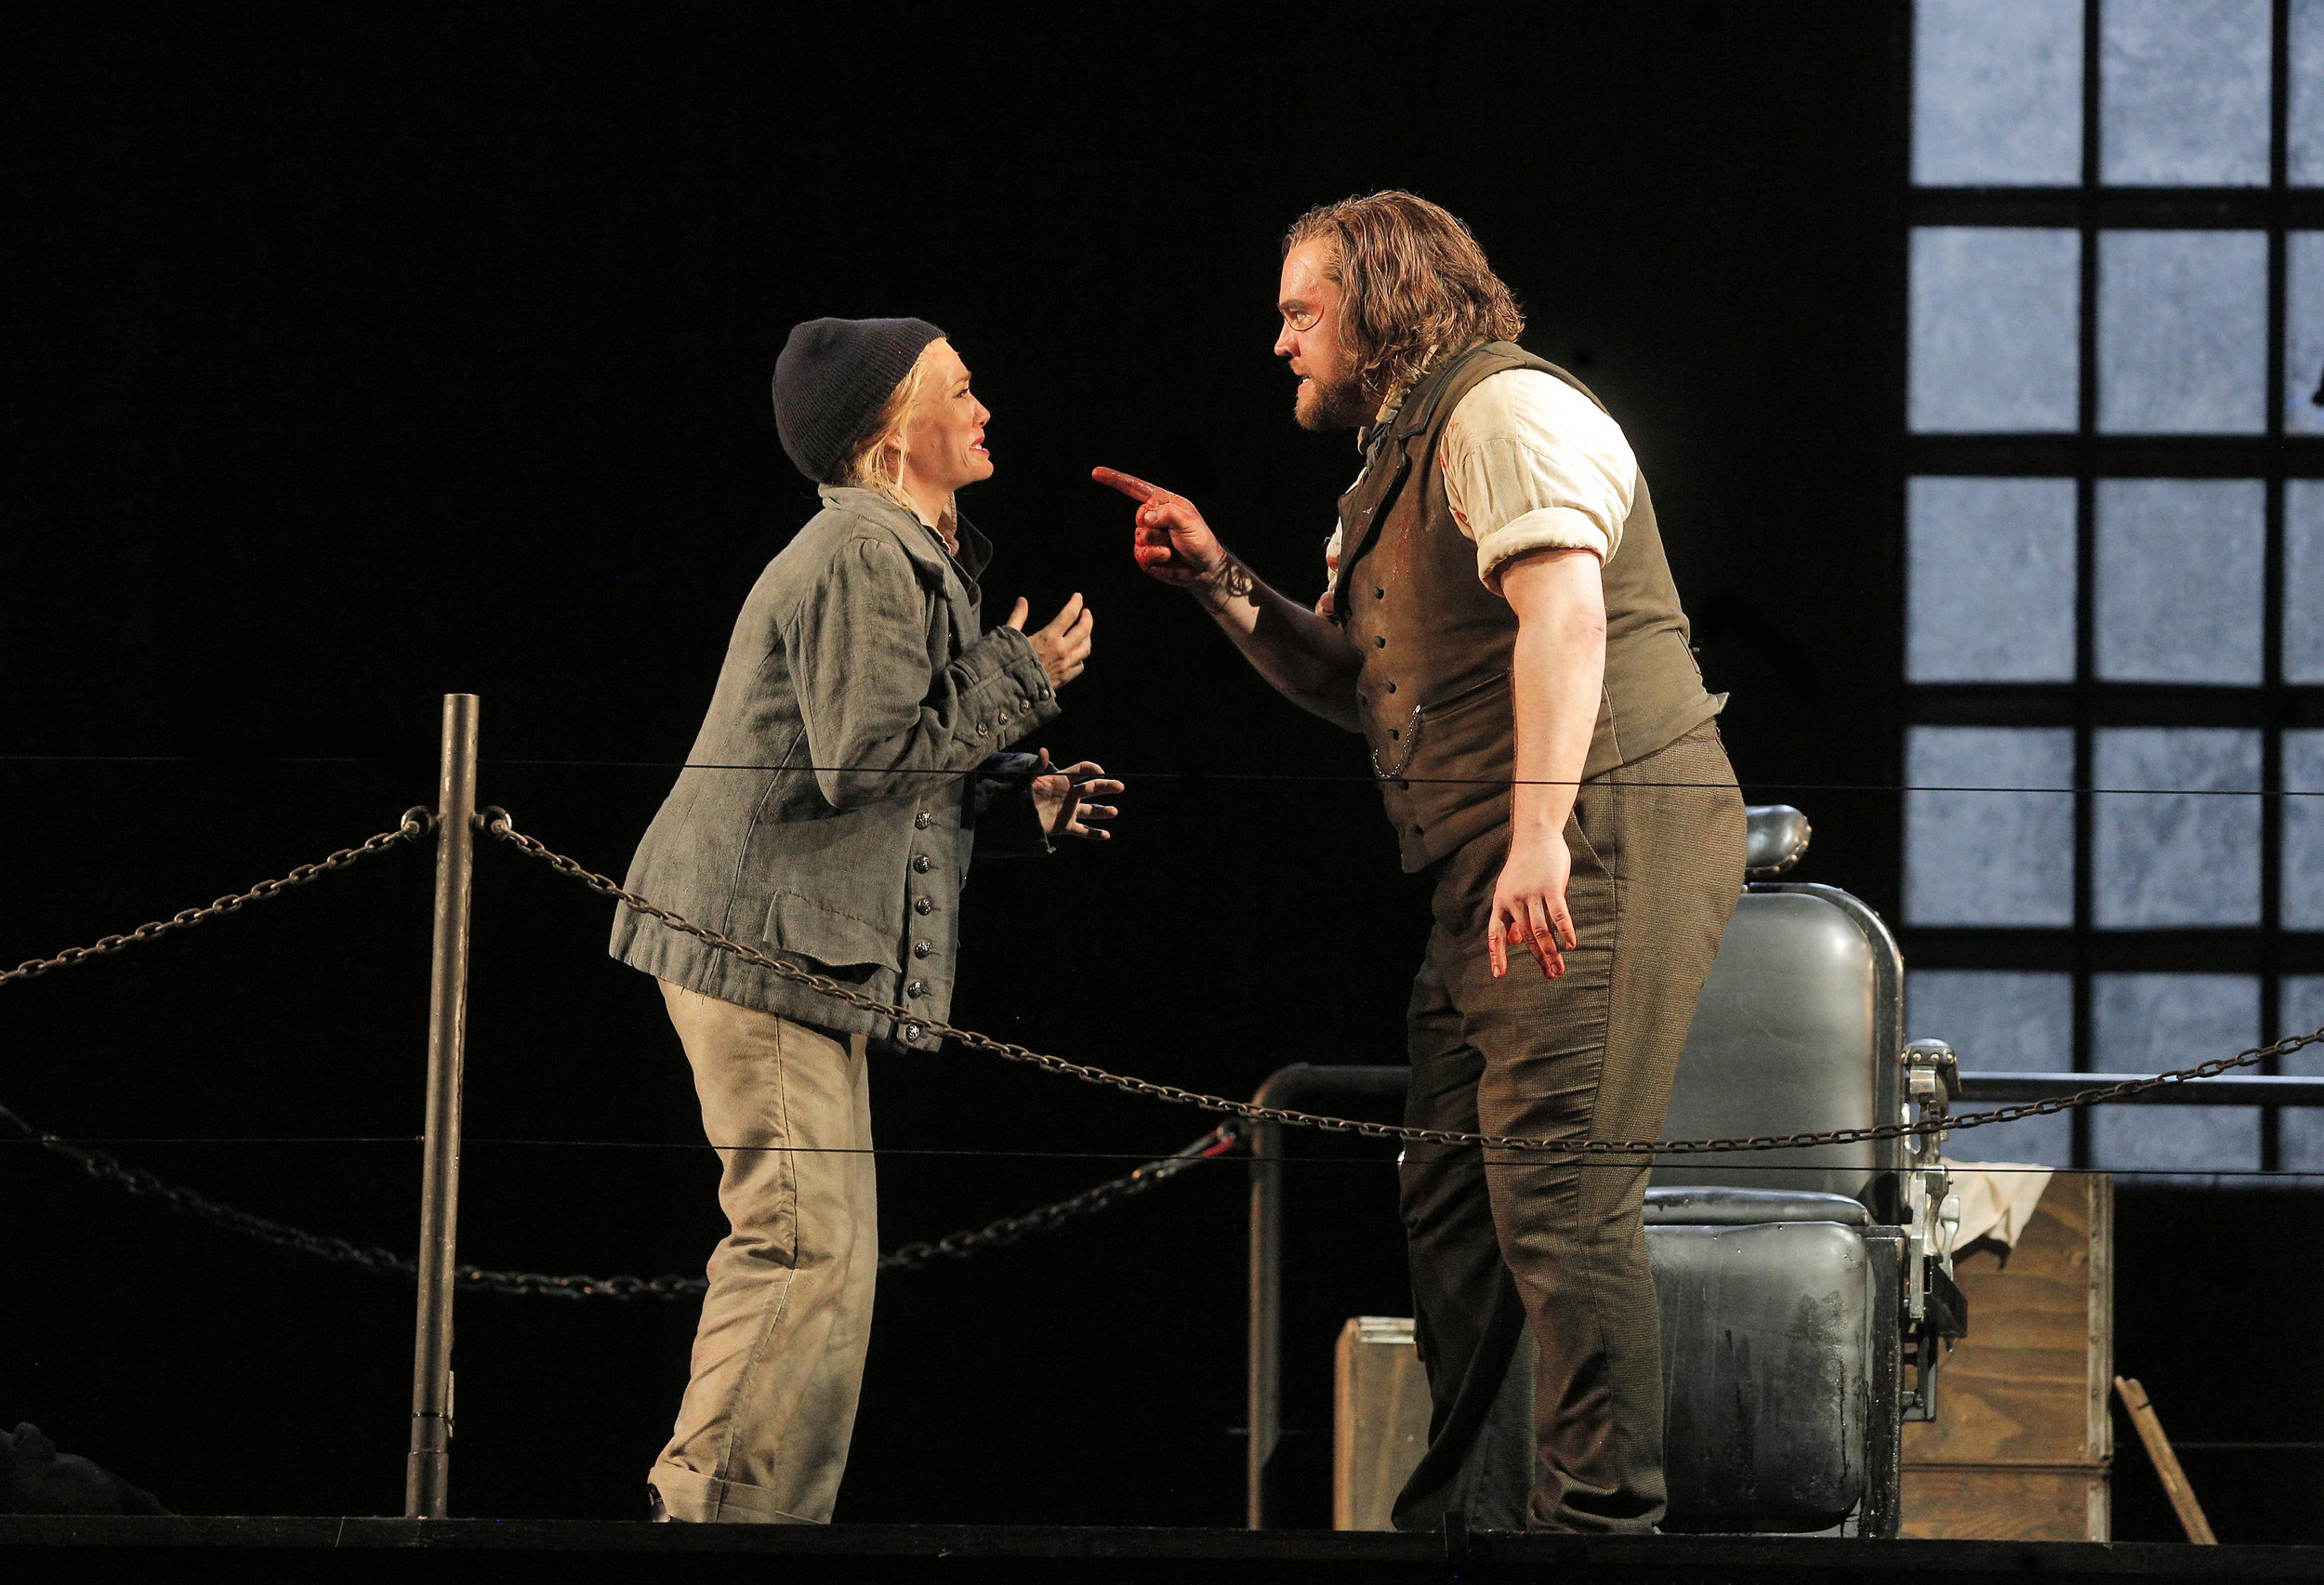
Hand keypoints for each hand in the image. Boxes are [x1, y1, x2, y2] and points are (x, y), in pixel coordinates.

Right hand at [1005, 593, 1093, 687]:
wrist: (1008, 691)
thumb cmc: (1007, 662)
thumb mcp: (1009, 636)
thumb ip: (1018, 616)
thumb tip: (1022, 600)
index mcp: (1049, 637)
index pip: (1069, 615)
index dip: (1076, 603)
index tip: (1078, 597)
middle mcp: (1061, 651)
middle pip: (1084, 630)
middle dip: (1087, 618)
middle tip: (1085, 612)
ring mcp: (1065, 666)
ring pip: (1085, 648)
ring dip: (1087, 637)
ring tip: (1083, 632)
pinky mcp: (1064, 679)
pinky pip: (1080, 666)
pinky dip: (1080, 657)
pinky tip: (1075, 655)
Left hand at [1030, 750, 1123, 840]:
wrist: (1014, 815)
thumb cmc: (1021, 793)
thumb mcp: (1028, 778)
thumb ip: (1037, 765)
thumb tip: (1044, 751)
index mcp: (1062, 780)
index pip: (1082, 770)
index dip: (1092, 769)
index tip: (1100, 773)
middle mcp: (1069, 794)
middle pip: (1092, 788)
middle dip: (1106, 787)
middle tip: (1119, 786)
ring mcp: (1069, 811)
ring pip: (1091, 811)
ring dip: (1103, 811)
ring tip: (1114, 811)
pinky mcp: (1066, 826)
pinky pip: (1083, 831)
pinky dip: (1094, 834)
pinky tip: (1106, 835)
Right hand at [1092, 467, 1234, 594]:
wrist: (1204, 569)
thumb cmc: (1201, 541)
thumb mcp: (1189, 521)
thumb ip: (1167, 514)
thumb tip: (1145, 518)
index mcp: (1163, 502)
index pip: (1135, 488)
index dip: (1115, 480)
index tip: (1096, 472)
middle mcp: (1153, 517)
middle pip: (1140, 517)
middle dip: (1157, 526)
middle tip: (1175, 534)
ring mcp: (1147, 537)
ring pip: (1140, 537)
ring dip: (1159, 543)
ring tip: (1174, 547)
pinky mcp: (1145, 556)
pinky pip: (1141, 554)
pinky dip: (1155, 556)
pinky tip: (1167, 557)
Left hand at [1488, 834, 1577, 979]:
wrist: (1535, 834)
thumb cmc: (1525, 865)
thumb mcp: (1511, 889)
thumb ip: (1513, 915)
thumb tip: (1514, 940)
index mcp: (1501, 901)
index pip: (1496, 933)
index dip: (1497, 954)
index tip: (1499, 974)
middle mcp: (1513, 899)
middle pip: (1525, 936)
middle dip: (1538, 958)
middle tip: (1550, 975)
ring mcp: (1532, 893)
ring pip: (1541, 929)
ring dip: (1551, 951)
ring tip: (1559, 968)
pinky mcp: (1551, 886)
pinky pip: (1558, 913)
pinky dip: (1565, 931)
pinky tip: (1571, 945)